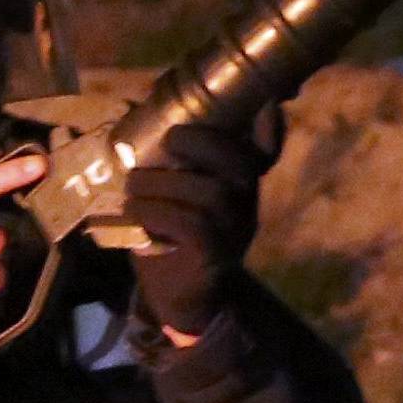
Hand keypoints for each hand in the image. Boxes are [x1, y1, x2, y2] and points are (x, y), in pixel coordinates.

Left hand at [128, 118, 279, 338]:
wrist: (182, 300)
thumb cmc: (173, 239)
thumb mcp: (176, 194)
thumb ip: (170, 158)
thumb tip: (135, 108)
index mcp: (238, 185)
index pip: (265, 151)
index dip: (269, 126)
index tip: (263, 102)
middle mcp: (245, 204)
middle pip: (240, 163)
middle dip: (203, 142)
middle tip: (170, 140)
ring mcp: (233, 231)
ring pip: (208, 193)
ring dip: (162, 182)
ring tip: (133, 184)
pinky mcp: (214, 255)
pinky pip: (189, 224)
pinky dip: (156, 211)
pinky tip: (135, 211)